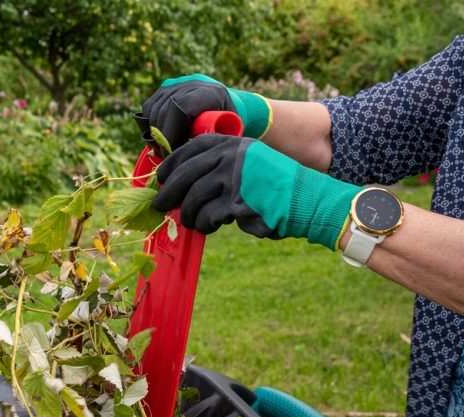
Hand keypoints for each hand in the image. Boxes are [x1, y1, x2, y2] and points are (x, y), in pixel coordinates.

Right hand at [142, 74, 271, 145]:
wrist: (227, 106)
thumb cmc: (229, 127)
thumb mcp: (227, 136)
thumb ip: (214, 144)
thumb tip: (194, 159)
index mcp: (212, 93)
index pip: (181, 107)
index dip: (172, 131)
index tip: (171, 150)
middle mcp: (194, 83)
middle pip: (165, 108)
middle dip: (161, 133)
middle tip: (164, 153)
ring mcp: (179, 82)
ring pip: (155, 107)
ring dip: (154, 129)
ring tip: (161, 146)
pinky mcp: (167, 86)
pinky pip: (150, 105)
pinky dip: (150, 121)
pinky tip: (157, 135)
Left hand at [154, 134, 361, 248]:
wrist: (304, 201)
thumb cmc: (270, 188)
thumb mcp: (245, 165)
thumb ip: (217, 167)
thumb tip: (178, 183)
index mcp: (231, 143)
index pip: (190, 149)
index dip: (171, 165)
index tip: (161, 178)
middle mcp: (230, 156)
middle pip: (185, 175)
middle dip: (168, 193)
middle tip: (159, 206)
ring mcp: (233, 179)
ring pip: (193, 199)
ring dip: (189, 215)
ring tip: (193, 222)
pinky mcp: (236, 202)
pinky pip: (208, 216)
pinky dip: (205, 224)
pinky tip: (211, 226)